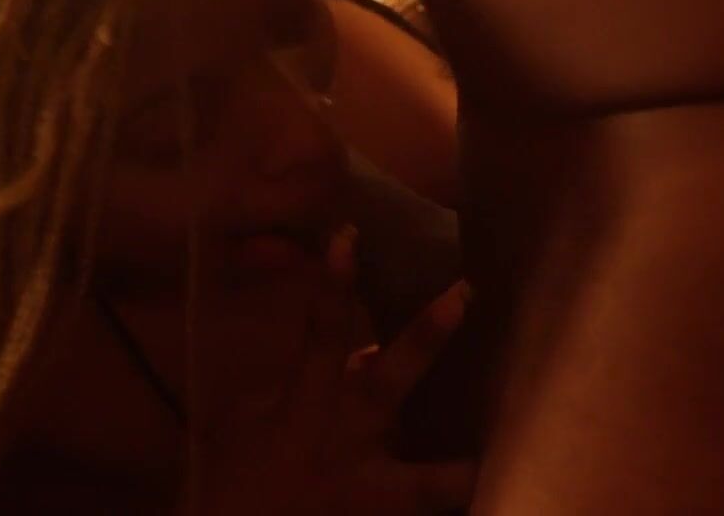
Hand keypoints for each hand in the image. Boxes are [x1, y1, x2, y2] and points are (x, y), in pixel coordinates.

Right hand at [186, 227, 474, 513]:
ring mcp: (366, 486)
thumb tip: (342, 357)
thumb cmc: (226, 479)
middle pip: (389, 382)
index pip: (319, 332)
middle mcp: (342, 438)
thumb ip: (283, 387)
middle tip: (464, 293)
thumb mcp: (241, 423)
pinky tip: (483, 498)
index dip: (333, 283)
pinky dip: (449, 500)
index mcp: (302, 406)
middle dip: (425, 337)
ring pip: (428, 479)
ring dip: (461, 470)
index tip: (350, 234)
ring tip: (496, 458)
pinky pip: (422, 508)